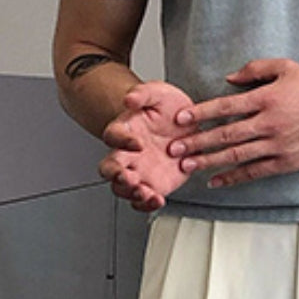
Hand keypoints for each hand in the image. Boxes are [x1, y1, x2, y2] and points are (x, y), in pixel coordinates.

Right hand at [99, 81, 195, 211]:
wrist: (189, 126)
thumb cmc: (168, 109)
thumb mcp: (159, 93)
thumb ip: (143, 93)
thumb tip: (130, 98)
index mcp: (124, 130)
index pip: (113, 136)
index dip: (122, 140)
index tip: (137, 142)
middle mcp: (127, 154)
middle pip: (109, 169)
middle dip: (116, 176)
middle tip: (128, 177)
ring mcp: (139, 171)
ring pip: (123, 189)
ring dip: (131, 194)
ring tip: (145, 193)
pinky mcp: (154, 185)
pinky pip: (143, 201)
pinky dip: (147, 205)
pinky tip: (157, 200)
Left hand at [167, 59, 298, 187]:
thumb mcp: (286, 68)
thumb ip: (255, 69)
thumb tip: (228, 79)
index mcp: (266, 99)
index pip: (226, 107)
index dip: (201, 113)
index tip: (182, 119)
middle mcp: (268, 123)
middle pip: (225, 134)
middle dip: (197, 141)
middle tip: (175, 148)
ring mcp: (276, 146)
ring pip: (235, 156)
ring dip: (208, 162)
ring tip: (187, 166)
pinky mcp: (283, 162)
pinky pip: (253, 172)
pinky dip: (232, 178)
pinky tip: (215, 181)